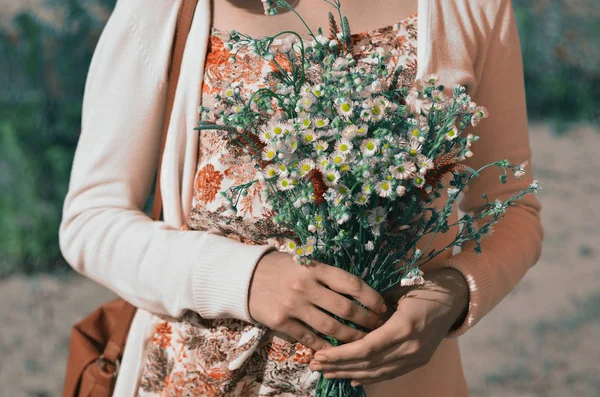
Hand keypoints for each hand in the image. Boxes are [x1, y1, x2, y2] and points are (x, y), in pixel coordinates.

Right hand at [249, 250, 387, 350]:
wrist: (244, 277)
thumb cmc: (281, 268)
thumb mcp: (305, 262)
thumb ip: (328, 274)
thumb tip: (359, 291)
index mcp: (315, 268)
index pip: (352, 284)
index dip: (372, 298)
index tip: (382, 307)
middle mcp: (306, 287)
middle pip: (346, 309)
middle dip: (367, 321)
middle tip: (378, 327)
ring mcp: (294, 306)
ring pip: (331, 327)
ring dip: (351, 337)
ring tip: (363, 341)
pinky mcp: (282, 322)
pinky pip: (310, 338)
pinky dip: (326, 346)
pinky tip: (337, 350)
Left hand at [308, 268, 468, 385]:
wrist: (454, 298)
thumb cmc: (423, 287)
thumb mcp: (398, 291)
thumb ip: (374, 306)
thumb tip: (346, 316)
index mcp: (404, 327)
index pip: (366, 348)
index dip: (341, 355)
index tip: (320, 354)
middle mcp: (411, 347)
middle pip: (369, 364)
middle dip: (339, 366)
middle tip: (315, 365)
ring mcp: (416, 357)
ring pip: (378, 373)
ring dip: (349, 374)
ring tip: (327, 373)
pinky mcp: (418, 362)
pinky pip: (390, 373)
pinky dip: (369, 377)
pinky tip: (352, 379)